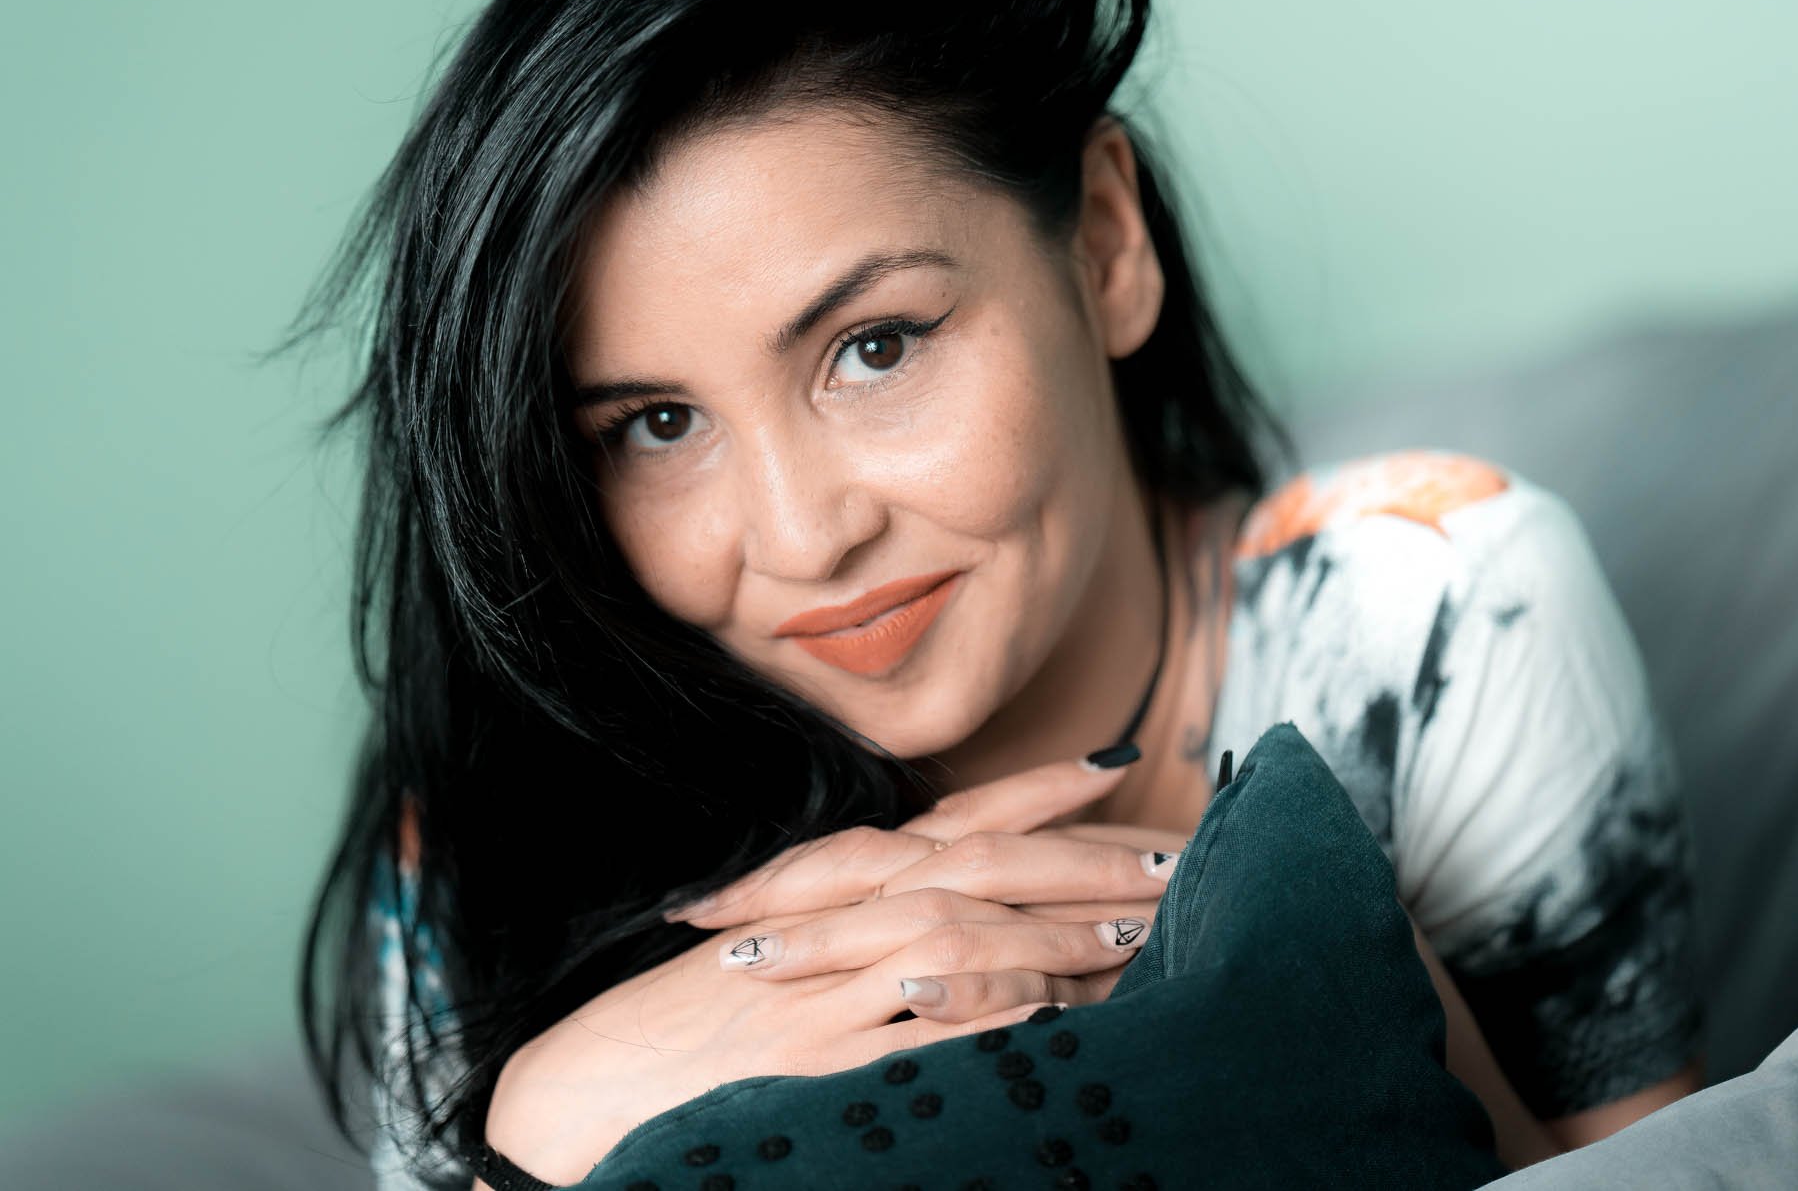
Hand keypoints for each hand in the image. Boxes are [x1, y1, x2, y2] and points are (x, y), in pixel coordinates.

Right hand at [485, 750, 1172, 1182]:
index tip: (1113, 760)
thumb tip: (930, 936)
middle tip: (1166, 857)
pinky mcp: (806, 1074)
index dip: (1032, 789)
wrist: (568, 1099)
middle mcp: (830, 933)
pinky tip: (1048, 1024)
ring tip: (1137, 937)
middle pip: (971, 871)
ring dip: (1051, 937)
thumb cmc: (666, 1037)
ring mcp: (819, 1000)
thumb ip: (845, 938)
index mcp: (826, 901)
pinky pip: (906, 1043)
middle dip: (1074, 860)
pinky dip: (978, 1028)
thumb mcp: (765, 967)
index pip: (946, 823)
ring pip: (952, 944)